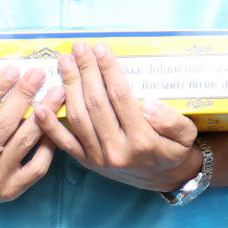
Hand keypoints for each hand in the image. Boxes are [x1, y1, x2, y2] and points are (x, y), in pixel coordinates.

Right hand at [0, 65, 55, 204]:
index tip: (11, 70)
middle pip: (3, 126)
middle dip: (23, 96)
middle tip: (37, 74)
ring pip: (24, 143)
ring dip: (43, 115)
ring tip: (57, 92)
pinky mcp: (12, 191)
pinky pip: (37, 167)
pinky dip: (48, 145)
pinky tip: (54, 124)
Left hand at [33, 45, 201, 193]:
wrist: (165, 179)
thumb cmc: (175, 150)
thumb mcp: (187, 134)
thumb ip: (172, 120)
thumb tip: (149, 104)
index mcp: (143, 140)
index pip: (120, 97)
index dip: (108, 71)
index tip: (101, 49)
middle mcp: (118, 150)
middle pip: (96, 103)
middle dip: (85, 72)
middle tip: (78, 48)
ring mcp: (99, 158)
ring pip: (79, 118)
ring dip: (69, 87)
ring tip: (64, 63)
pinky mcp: (88, 163)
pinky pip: (65, 144)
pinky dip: (50, 126)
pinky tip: (40, 107)